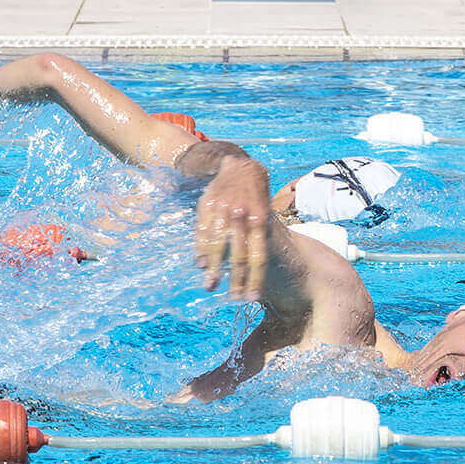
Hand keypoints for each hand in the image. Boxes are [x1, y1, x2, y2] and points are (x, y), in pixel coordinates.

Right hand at [193, 155, 269, 300]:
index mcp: (260, 220)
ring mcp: (223, 211)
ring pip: (217, 247)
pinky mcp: (207, 206)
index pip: (258, 256)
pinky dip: (201, 250)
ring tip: (211, 286)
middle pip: (238, 256)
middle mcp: (241, 216)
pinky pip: (202, 233)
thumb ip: (257, 236)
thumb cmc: (254, 195)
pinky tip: (200, 265)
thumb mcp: (264, 212)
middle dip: (235, 280)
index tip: (251, 298)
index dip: (254, 279)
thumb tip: (250, 268)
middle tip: (233, 298)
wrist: (238, 165)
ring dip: (214, 269)